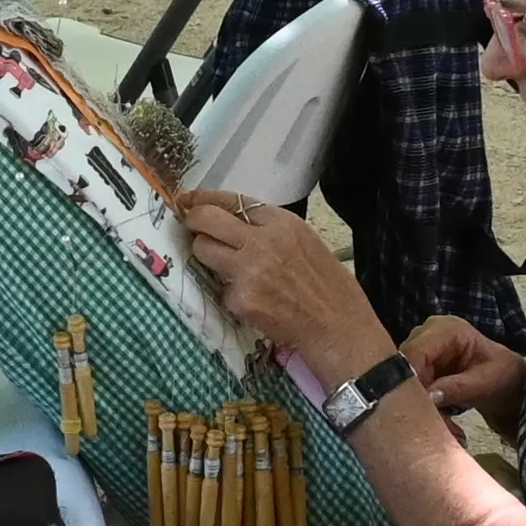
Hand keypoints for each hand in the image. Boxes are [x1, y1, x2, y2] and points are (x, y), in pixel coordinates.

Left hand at [175, 191, 391, 389]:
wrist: (337, 325)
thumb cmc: (326, 285)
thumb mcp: (304, 241)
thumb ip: (268, 229)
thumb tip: (231, 223)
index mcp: (281, 222)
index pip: (231, 200)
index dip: (204, 199)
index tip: (188, 200)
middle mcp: (261, 240)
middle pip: (206, 219)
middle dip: (192, 222)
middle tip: (192, 229)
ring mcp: (248, 270)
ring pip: (203, 250)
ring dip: (206, 256)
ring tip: (226, 268)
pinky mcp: (240, 298)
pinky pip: (219, 288)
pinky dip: (230, 294)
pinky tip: (252, 302)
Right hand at [406, 313, 525, 417]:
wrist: (509, 383)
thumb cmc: (505, 376)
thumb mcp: (486, 383)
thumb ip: (458, 387)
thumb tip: (429, 396)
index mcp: (447, 329)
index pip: (416, 351)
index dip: (411, 378)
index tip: (419, 406)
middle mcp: (428, 333)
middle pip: (405, 365)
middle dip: (416, 395)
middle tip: (433, 421)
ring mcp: (422, 349)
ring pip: (404, 379)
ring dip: (420, 403)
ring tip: (444, 423)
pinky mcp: (420, 365)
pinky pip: (411, 387)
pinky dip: (424, 405)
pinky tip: (441, 419)